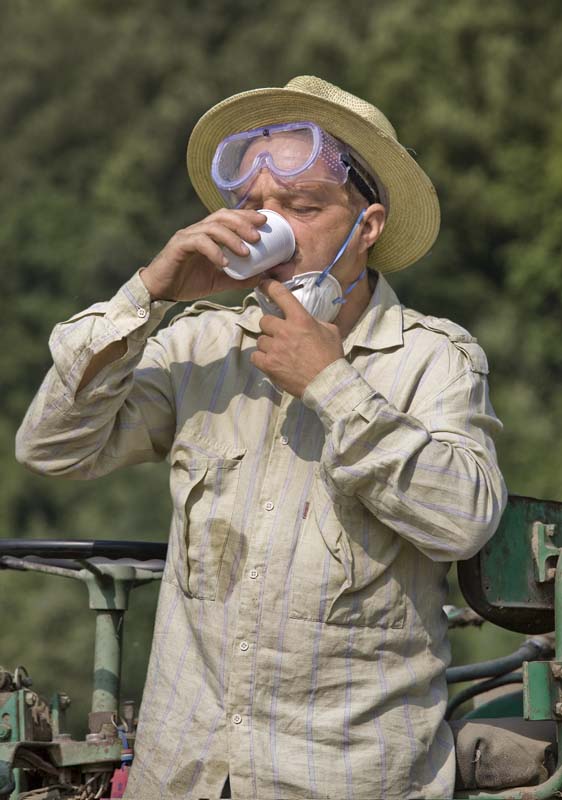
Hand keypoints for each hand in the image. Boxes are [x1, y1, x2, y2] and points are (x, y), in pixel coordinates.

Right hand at [140, 209, 266, 300]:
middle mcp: (197, 230)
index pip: (228, 217)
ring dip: (232, 238)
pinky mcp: (178, 246)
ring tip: (246, 253)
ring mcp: (187, 236)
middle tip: (258, 237)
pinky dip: (214, 250)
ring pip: (212, 227)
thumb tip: (263, 278)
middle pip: (222, 216)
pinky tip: (224, 263)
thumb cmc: (187, 282)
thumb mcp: (219, 281)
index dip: (246, 215)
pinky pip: (199, 242)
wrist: (160, 291)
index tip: (264, 221)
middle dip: (242, 223)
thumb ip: (239, 277)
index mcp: (208, 234)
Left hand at [250, 279, 343, 396]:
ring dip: (267, 345)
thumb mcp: (331, 331)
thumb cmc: (331, 357)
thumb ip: (315, 322)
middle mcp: (285, 330)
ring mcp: (275, 348)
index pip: (281, 295)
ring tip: (279, 353)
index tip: (263, 284)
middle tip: (280, 336)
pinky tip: (271, 362)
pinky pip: (255, 356)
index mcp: (301, 319)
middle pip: (264, 320)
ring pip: (260, 339)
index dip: (269, 286)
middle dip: (271, 327)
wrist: (327, 383)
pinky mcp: (269, 364)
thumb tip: (308, 320)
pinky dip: (261, 359)